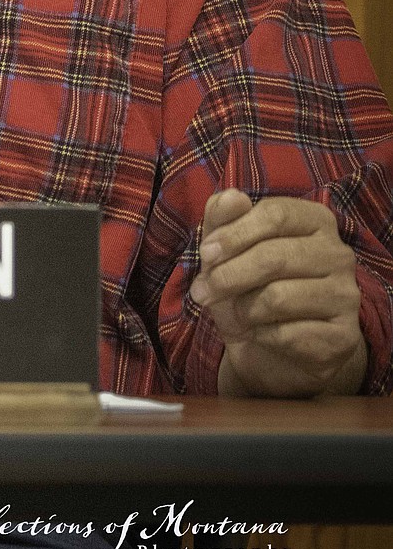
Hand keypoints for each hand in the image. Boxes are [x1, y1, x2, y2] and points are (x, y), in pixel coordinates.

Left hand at [192, 188, 367, 396]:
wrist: (269, 351)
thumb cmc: (248, 287)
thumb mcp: (227, 249)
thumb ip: (224, 217)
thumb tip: (232, 197)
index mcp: (315, 220)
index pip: (275, 214)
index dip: (234, 234)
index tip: (205, 254)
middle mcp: (339, 254)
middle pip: (274, 256)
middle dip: (227, 276)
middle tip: (202, 292)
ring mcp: (347, 296)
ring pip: (278, 298)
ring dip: (244, 309)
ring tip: (239, 313)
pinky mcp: (344, 337)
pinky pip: (289, 335)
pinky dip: (261, 336)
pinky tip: (262, 335)